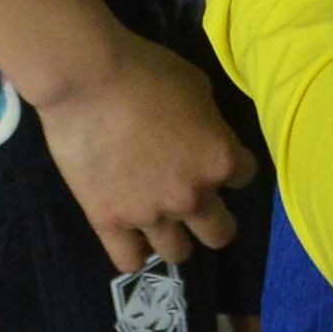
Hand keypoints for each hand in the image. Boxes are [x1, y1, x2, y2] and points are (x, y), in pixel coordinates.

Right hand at [36, 28, 255, 274]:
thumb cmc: (146, 69)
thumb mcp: (197, 86)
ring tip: (160, 219)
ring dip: (174, 237)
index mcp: (220, 159)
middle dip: (214, 218)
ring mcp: (150, 214)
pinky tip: (131, 236)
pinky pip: (129, 261)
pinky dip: (134, 252)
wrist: (87, 78)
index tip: (210, 156)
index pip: (245, 177)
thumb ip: (209, 122)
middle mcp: (192, 195)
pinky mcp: (109, 222)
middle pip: (221, 233)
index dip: (230, 165)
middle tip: (196, 203)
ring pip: (178, 253)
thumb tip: (204, 135)